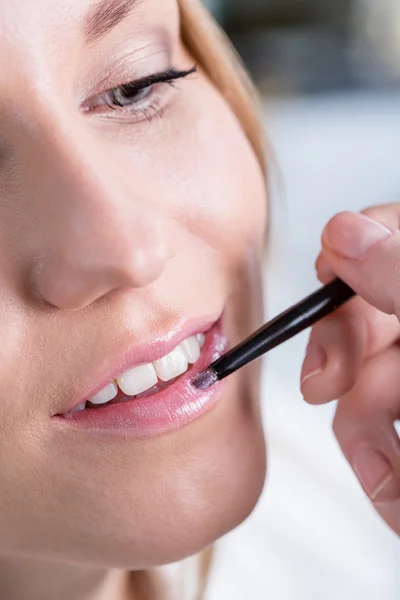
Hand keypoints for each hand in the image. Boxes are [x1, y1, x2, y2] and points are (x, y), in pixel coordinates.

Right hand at [301, 205, 399, 535]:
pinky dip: (383, 465)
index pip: (385, 232)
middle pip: (366, 314)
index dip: (350, 252)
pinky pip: (385, 429)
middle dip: (343, 361)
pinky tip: (391, 495)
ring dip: (367, 440)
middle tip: (323, 388)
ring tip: (388, 490)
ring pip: (371, 384)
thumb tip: (343, 231)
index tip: (329, 276)